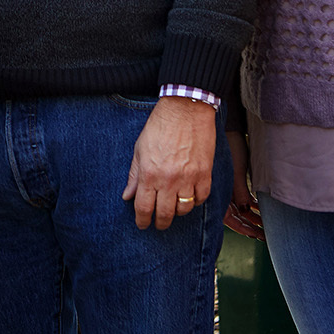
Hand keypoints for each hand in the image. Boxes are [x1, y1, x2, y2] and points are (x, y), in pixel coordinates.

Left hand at [121, 96, 215, 230]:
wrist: (185, 109)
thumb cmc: (160, 126)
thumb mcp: (140, 149)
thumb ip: (134, 175)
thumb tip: (127, 196)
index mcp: (149, 174)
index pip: (144, 208)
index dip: (142, 220)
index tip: (142, 224)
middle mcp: (169, 180)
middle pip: (165, 214)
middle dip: (160, 223)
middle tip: (159, 223)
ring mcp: (189, 178)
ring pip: (184, 209)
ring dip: (178, 212)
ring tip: (174, 208)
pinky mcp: (205, 173)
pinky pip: (202, 198)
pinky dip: (196, 201)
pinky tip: (190, 196)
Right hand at [224, 131, 263, 240]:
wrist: (230, 129)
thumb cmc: (230, 148)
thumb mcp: (236, 172)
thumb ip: (240, 193)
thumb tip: (246, 211)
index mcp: (217, 194)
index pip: (231, 220)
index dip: (244, 230)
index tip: (258, 236)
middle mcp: (222, 194)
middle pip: (237, 217)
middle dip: (251, 226)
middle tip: (266, 235)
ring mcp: (228, 189)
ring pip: (241, 210)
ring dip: (253, 218)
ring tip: (267, 225)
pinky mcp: (234, 182)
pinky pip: (243, 199)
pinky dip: (253, 206)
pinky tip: (261, 209)